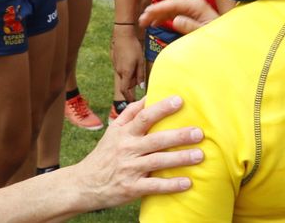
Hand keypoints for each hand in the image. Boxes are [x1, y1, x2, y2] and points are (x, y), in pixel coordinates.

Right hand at [67, 96, 201, 208]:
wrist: (85, 184)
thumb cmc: (104, 155)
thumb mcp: (113, 132)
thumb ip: (130, 114)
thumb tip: (148, 97)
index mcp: (124, 134)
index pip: (144, 117)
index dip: (161, 108)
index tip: (179, 100)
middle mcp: (127, 149)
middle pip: (155, 139)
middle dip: (178, 135)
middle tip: (198, 132)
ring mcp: (130, 169)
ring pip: (158, 161)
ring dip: (180, 158)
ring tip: (199, 155)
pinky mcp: (132, 188)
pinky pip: (154, 185)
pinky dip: (171, 184)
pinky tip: (187, 182)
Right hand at [111, 27, 145, 101]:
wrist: (122, 35)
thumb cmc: (133, 48)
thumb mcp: (140, 61)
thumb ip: (140, 75)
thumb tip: (141, 86)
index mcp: (125, 73)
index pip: (124, 90)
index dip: (128, 97)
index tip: (133, 102)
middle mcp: (119, 71)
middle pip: (126, 84)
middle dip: (133, 84)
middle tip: (141, 80)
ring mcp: (116, 67)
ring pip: (124, 77)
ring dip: (131, 77)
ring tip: (137, 67)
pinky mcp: (116, 62)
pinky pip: (122, 70)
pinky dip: (128, 71)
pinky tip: (132, 62)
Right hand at [139, 0, 217, 35]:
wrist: (229, 40)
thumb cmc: (218, 37)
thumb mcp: (204, 33)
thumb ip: (190, 26)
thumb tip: (175, 20)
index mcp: (196, 5)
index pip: (173, 4)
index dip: (158, 8)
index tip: (146, 14)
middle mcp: (194, 4)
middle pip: (170, 4)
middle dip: (155, 11)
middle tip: (142, 20)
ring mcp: (193, 8)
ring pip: (170, 9)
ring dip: (158, 14)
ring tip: (145, 22)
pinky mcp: (192, 14)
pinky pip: (175, 13)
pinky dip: (164, 17)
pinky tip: (156, 22)